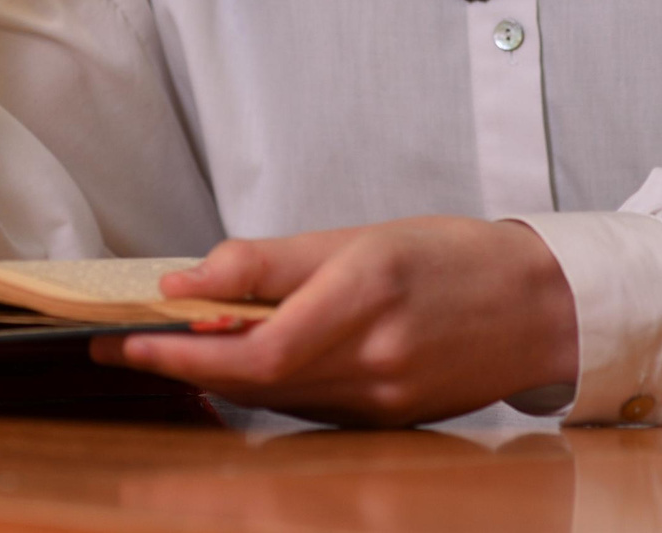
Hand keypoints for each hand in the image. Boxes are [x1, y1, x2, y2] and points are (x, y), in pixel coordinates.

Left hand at [91, 218, 580, 426]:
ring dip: (213, 379)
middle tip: (121, 349)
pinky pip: (304, 411)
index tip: (128, 338)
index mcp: (366, 297)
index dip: (184, 350)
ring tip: (166, 352)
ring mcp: (381, 405)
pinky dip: (261, 389)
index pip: (256, 346)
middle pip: (253, 382)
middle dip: (179, 366)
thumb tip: (187, 282)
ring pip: (271, 400)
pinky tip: (235, 368)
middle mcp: (373, 362)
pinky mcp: (385, 425)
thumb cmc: (453, 258)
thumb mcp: (359, 236)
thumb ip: (269, 261)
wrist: (541, 309)